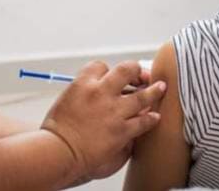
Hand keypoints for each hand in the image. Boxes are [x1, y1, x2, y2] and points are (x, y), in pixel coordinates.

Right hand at [41, 60, 165, 182]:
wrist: (59, 152)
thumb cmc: (58, 131)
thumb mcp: (66, 99)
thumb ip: (83, 91)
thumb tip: (96, 90)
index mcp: (83, 83)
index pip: (101, 66)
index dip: (108, 70)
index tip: (111, 75)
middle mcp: (101, 93)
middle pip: (126, 70)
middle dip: (137, 71)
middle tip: (143, 75)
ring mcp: (113, 111)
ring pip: (142, 95)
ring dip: (153, 91)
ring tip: (160, 88)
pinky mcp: (121, 130)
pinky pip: (143, 122)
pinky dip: (151, 119)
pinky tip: (155, 117)